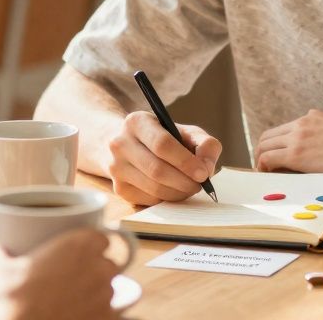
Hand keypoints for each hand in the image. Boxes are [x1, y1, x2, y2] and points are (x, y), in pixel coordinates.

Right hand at [0, 229, 115, 319]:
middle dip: (95, 270)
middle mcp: (99, 267)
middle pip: (108, 264)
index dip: (92, 244)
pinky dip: (96, 315)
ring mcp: (107, 296)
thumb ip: (0, 251)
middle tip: (72, 279)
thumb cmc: (11, 300)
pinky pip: (109, 314)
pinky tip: (77, 316)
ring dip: (96, 293)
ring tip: (72, 301)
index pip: (101, 237)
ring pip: (109, 290)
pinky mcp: (108, 319)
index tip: (80, 252)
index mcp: (80, 244)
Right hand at [103, 111, 221, 205]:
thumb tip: (207, 167)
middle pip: (157, 170)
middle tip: (200, 185)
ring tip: (190, 187)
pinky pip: (149, 199)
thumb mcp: (184, 131)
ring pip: (153, 188)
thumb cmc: (163, 137)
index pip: (162, 144)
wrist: (127, 145)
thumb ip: (203, 143)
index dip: (185, 161)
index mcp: (136, 122)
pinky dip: (167, 198)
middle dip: (184, 181)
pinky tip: (175, 190)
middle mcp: (120, 144)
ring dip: (178, 192)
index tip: (203, 173)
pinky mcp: (119, 188)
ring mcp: (116, 167)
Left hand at [255, 109, 322, 173]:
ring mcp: (298, 136)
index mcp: (312, 117)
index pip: (283, 129)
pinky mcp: (296, 153)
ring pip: (264, 146)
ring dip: (261, 160)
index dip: (275, 144)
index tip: (276, 158)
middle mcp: (302, 122)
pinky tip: (268, 175)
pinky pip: (268, 158)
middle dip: (264, 152)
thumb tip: (318, 156)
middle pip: (268, 136)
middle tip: (266, 169)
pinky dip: (263, 166)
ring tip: (266, 174)